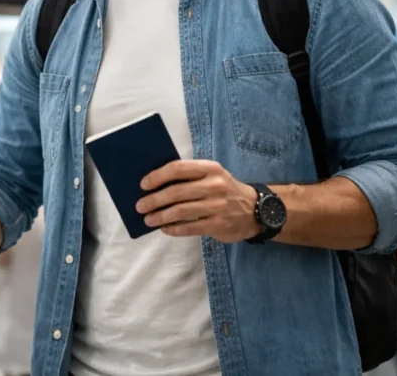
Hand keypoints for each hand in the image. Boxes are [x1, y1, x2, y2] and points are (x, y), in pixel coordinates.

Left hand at [136, 160, 260, 242]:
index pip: (178, 168)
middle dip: (154, 200)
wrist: (256, 210)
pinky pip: (190, 228)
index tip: (143, 184)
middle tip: (140, 206)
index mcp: (210, 168)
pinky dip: (174, 229)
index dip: (158, 176)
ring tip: (148, 220)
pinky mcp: (219, 224)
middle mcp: (215, 185)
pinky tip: (165, 229)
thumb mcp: (212, 176)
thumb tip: (155, 185)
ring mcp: (218, 206)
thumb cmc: (224, 190)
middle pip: (177, 192)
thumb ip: (189, 177)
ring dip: (160, 216)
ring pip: (181, 211)